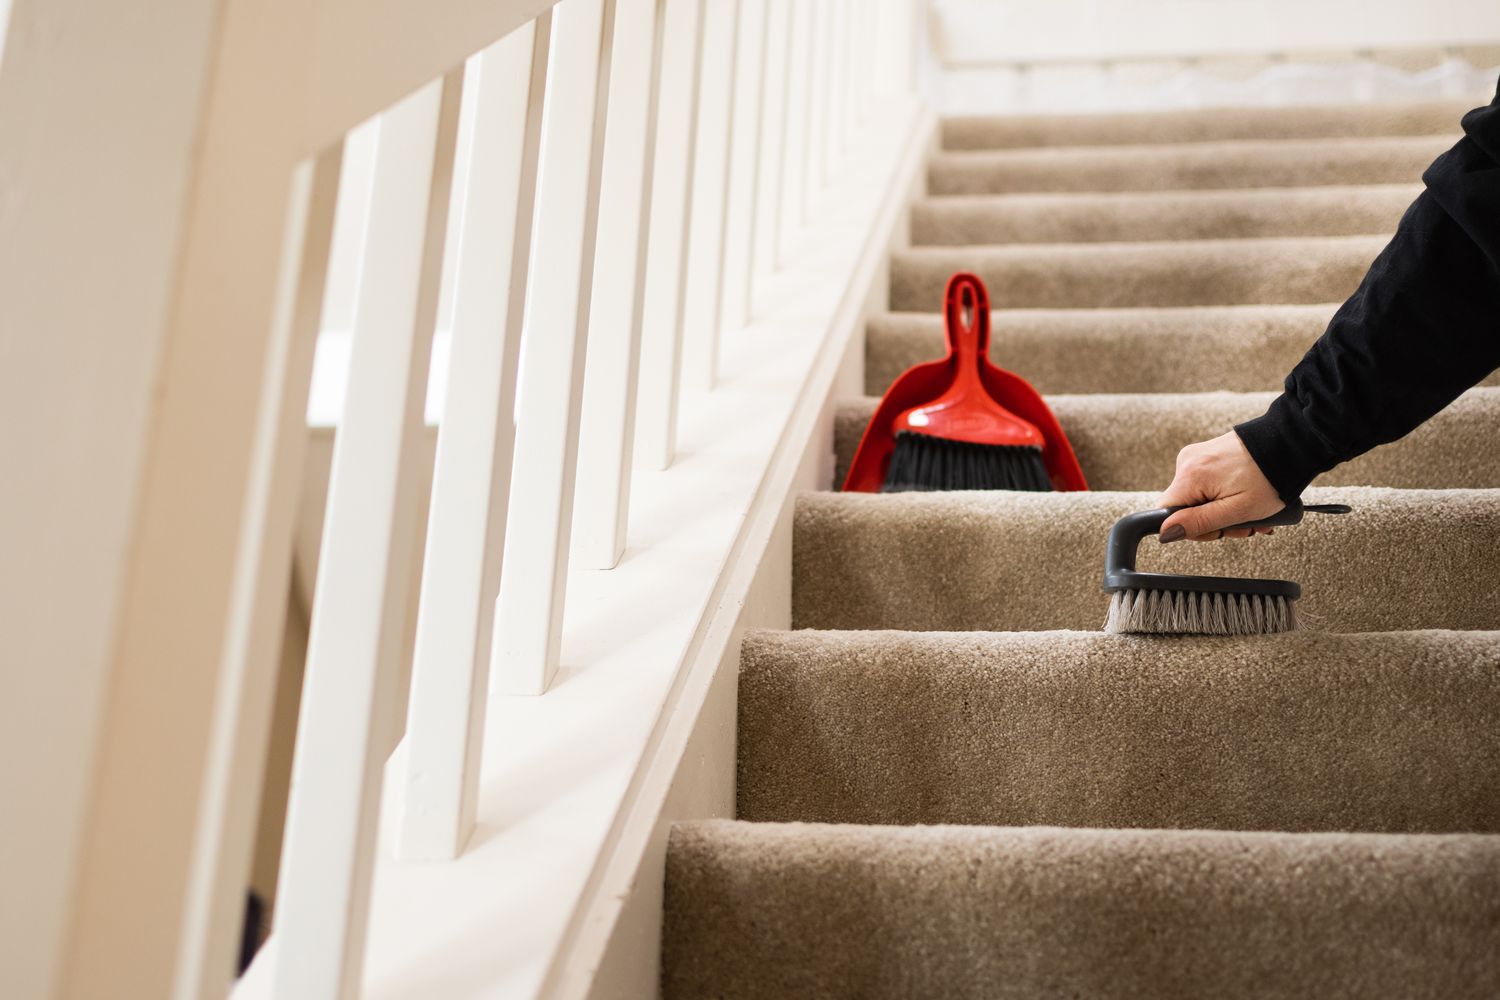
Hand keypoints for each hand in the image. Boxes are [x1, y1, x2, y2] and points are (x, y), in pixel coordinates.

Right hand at [1157, 431, 1283, 541]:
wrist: (1291, 445)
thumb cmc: (1270, 477)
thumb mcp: (1237, 510)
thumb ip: (1199, 523)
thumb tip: (1167, 533)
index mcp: (1190, 476)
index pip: (1166, 513)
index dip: (1190, 527)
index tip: (1217, 527)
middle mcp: (1187, 461)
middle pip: (1184, 506)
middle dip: (1212, 520)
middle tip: (1241, 522)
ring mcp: (1197, 455)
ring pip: (1197, 496)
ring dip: (1221, 509)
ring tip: (1250, 511)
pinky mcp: (1207, 453)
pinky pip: (1206, 483)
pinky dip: (1223, 494)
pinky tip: (1244, 497)